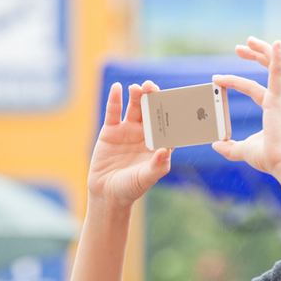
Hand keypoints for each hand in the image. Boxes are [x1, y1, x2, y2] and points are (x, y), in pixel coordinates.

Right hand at [87, 81, 171, 206]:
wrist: (107, 193)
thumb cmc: (131, 187)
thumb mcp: (146, 178)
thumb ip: (157, 166)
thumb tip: (165, 151)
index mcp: (159, 143)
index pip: (168, 125)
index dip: (171, 113)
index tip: (174, 101)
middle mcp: (145, 134)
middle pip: (152, 111)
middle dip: (153, 98)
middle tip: (153, 87)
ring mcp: (128, 130)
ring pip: (134, 109)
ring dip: (137, 96)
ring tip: (138, 88)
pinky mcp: (111, 131)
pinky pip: (114, 112)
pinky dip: (115, 99)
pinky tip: (117, 87)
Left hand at [211, 37, 280, 176]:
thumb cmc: (270, 158)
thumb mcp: (245, 150)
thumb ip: (230, 147)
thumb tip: (216, 145)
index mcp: (273, 108)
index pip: (254, 88)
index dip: (236, 81)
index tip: (217, 79)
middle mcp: (280, 99)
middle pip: (270, 68)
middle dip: (255, 55)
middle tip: (239, 48)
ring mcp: (280, 97)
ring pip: (275, 65)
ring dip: (263, 50)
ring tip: (248, 41)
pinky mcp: (277, 98)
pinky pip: (277, 72)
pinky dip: (277, 57)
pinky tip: (276, 44)